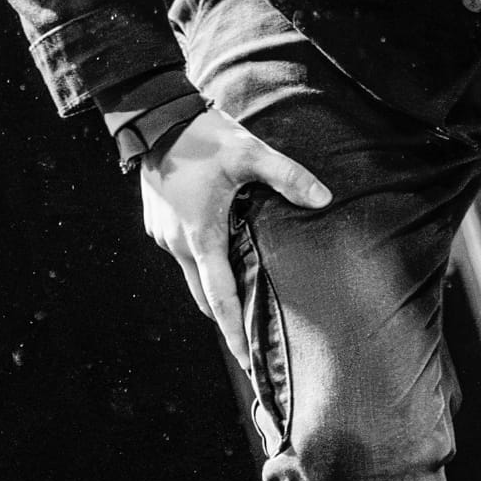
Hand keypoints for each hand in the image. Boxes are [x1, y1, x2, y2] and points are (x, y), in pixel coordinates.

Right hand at [139, 107, 329, 371]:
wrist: (155, 117)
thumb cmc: (203, 138)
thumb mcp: (250, 154)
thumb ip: (288, 177)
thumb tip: (324, 199)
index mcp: (200, 237)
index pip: (221, 298)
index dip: (234, 333)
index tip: (247, 363)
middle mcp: (177, 244)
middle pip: (204, 294)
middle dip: (226, 317)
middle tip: (250, 338)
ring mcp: (163, 234)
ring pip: (193, 271)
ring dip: (214, 283)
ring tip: (241, 291)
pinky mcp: (157, 222)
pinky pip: (182, 251)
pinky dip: (201, 258)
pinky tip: (219, 247)